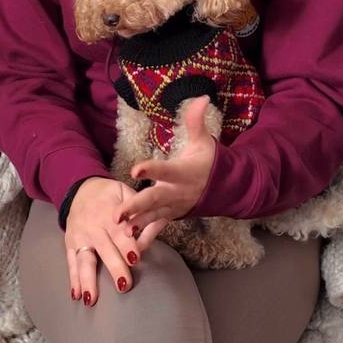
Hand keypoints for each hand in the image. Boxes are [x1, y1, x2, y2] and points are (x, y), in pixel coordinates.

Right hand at [65, 177, 163, 306]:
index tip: (135, 258)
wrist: (80, 189)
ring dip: (88, 280)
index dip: (127, 245)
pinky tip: (76, 295)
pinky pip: (71, 263)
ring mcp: (80, 238)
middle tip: (124, 284)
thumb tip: (155, 224)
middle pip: (105, 249)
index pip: (120, 231)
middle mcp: (93, 227)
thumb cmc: (109, 194)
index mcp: (108, 213)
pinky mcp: (70, 245)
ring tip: (92, 299)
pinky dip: (73, 280)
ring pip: (85, 260)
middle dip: (114, 267)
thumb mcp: (125, 191)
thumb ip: (138, 208)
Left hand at [116, 96, 216, 229]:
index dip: (151, 170)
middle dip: (136, 206)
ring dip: (137, 223)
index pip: (165, 170)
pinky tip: (130, 245)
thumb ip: (196, 121)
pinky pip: (157, 227)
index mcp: (183, 172)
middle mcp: (177, 192)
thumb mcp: (203, 141)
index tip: (135, 170)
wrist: (224, 189)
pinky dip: (145, 236)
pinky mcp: (171, 216)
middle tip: (118, 213)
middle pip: (155, 199)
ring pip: (153, 216)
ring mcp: (174, 207)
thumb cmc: (209, 162)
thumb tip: (201, 97)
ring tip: (120, 230)